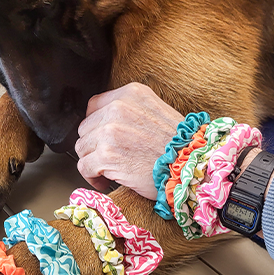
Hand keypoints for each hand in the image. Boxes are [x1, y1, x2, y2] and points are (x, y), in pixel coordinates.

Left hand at [75, 83, 183, 198]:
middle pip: (86, 128)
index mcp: (131, 94)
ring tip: (108, 170)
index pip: (94, 105)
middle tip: (109, 158)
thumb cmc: (179, 146)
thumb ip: (130, 111)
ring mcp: (110, 131)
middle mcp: (118, 108)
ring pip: (82, 147)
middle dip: (94, 145)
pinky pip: (84, 166)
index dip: (97, 125)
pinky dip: (92, 177)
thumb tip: (104, 123)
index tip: (103, 138)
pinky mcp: (106, 155)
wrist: (191, 167)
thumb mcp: (156, 112)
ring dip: (92, 161)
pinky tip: (106, 181)